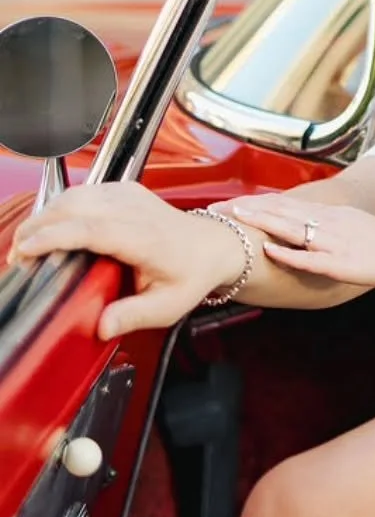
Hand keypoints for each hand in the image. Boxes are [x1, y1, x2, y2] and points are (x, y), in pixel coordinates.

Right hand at [9, 182, 246, 339]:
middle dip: (38, 226)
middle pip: (75, 205)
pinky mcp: (124, 190)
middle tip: (17, 255)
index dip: (54, 236)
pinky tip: (49, 228)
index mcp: (145, 237)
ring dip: (45, 215)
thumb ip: (133, 316)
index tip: (26, 249)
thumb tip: (102, 326)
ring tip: (26, 244)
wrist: (214, 245)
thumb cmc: (190, 274)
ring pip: (76, 194)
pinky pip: (84, 191)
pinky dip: (59, 207)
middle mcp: (136, 209)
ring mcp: (130, 195)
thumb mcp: (167, 306)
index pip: (92, 228)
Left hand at [229, 197, 374, 287]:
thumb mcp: (346, 224)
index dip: (252, 204)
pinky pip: (309, 256)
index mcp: (324, 215)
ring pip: (290, 228)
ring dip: (262, 223)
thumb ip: (322, 225)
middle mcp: (324, 223)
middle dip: (246, 211)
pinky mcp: (339, 262)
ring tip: (236, 219)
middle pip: (279, 212)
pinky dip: (288, 252)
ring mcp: (330, 241)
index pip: (281, 206)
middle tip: (216, 210)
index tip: (225, 205)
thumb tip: (299, 228)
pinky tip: (270, 249)